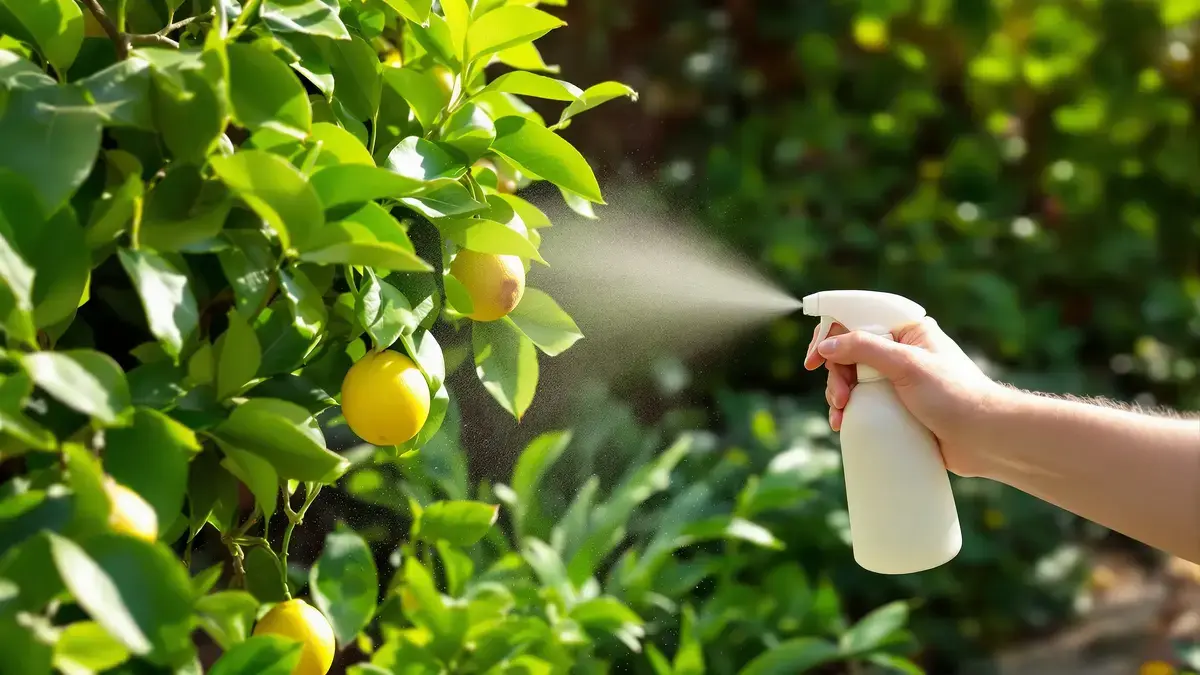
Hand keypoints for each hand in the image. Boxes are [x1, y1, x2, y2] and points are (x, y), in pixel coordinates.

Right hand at [803, 317, 1005, 476]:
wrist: (985, 439)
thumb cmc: (955, 396)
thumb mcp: (907, 365)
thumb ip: (865, 349)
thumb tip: (826, 345)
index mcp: (906, 331)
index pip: (857, 320)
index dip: (829, 335)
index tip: (813, 359)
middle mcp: (900, 351)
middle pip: (848, 353)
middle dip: (835, 375)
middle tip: (840, 398)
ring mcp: (898, 380)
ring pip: (852, 379)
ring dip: (838, 395)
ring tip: (841, 416)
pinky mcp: (898, 407)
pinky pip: (863, 403)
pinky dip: (848, 411)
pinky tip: (843, 425)